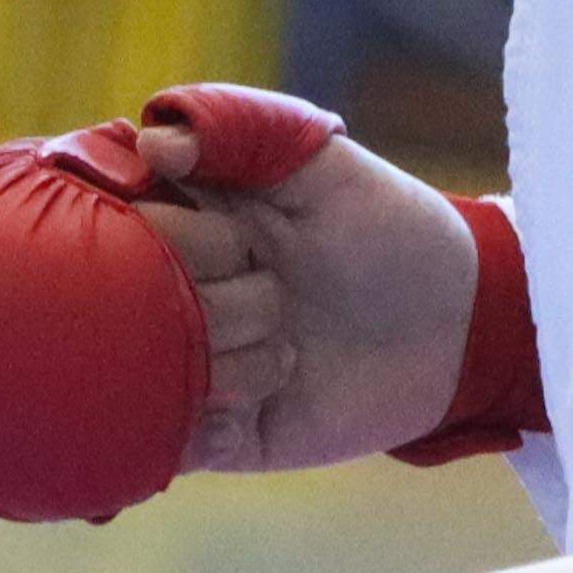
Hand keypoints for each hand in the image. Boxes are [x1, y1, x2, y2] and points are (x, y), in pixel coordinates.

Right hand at [114, 99, 495, 474]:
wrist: (460, 324)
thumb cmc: (389, 228)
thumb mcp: (322, 164)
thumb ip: (239, 129)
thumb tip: (153, 142)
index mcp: (181, 221)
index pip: (112, 223)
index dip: (168, 234)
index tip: (236, 239)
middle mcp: (172, 295)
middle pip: (125, 303)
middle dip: (204, 298)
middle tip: (276, 288)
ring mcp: (195, 365)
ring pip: (151, 373)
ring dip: (226, 360)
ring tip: (292, 348)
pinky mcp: (225, 433)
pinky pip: (176, 442)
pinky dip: (209, 425)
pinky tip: (265, 399)